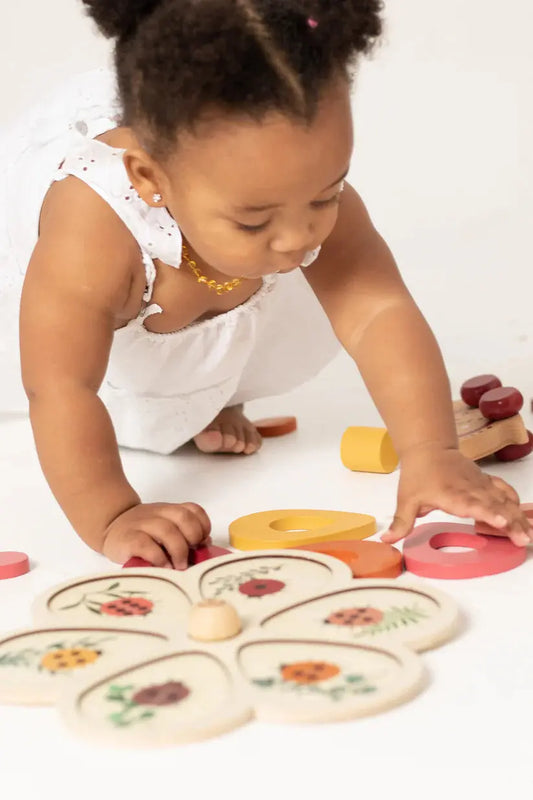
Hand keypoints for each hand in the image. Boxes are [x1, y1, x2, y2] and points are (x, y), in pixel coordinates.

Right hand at [102, 502, 211, 568]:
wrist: (110, 526)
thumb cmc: (142, 533)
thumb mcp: (164, 528)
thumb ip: (184, 534)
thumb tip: (205, 545)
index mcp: (169, 510)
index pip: (193, 510)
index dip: (202, 525)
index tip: (202, 542)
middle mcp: (158, 513)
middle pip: (183, 517)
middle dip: (193, 537)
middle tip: (191, 556)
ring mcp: (142, 524)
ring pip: (167, 530)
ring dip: (178, 550)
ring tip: (179, 566)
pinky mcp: (128, 539)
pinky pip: (146, 545)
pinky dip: (159, 558)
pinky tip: (163, 566)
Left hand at [381, 444, 531, 546]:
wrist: (429, 449)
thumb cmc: (418, 475)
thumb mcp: (406, 498)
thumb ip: (401, 522)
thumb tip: (386, 540)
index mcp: (451, 494)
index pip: (472, 504)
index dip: (487, 513)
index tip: (502, 521)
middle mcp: (470, 489)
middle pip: (494, 506)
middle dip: (511, 522)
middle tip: (523, 538)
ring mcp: (480, 484)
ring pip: (503, 500)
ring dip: (518, 516)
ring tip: (529, 534)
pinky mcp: (486, 482)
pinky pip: (504, 491)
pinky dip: (515, 502)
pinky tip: (525, 516)